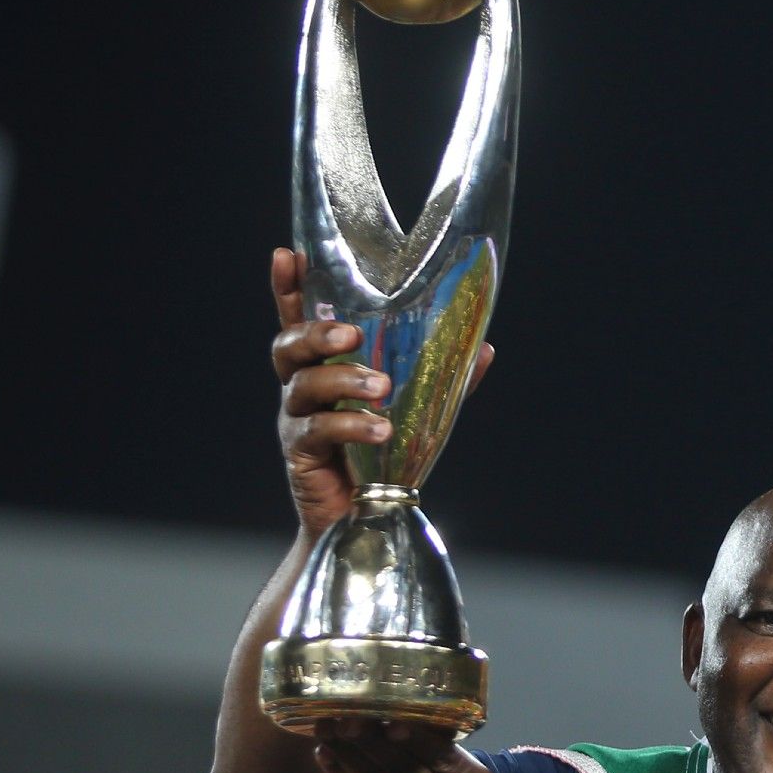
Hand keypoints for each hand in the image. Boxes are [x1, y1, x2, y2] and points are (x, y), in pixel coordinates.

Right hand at [270, 248, 492, 539]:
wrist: (368, 518)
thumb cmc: (387, 454)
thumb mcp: (419, 407)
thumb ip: (443, 377)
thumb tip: (485, 346)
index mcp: (324, 364)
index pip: (300, 317)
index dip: (290, 287)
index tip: (286, 254)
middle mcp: (301, 385)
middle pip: (289, 344)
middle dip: (316, 332)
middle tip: (351, 334)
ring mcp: (296, 418)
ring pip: (304, 384)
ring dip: (344, 379)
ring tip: (382, 389)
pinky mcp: (300, 453)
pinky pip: (318, 430)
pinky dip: (351, 426)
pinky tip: (380, 431)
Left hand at [316, 720, 540, 772]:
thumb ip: (460, 769)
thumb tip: (422, 729)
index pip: (441, 752)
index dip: (412, 732)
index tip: (389, 713)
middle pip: (404, 764)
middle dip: (371, 735)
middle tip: (345, 710)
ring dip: (348, 752)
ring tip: (326, 727)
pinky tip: (328, 758)